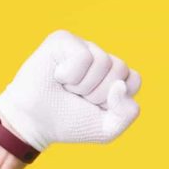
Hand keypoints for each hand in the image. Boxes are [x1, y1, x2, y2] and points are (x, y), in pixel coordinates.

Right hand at [0, 29, 141, 151]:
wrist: (34, 122)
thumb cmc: (70, 122)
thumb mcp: (107, 128)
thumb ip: (127, 113)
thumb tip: (120, 84)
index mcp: (113, 75)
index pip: (134, 80)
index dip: (114, 100)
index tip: (95, 106)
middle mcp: (100, 57)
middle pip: (120, 69)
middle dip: (98, 94)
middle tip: (78, 97)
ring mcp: (82, 46)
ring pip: (103, 62)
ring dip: (83, 85)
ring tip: (67, 88)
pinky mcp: (63, 39)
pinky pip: (84, 57)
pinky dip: (71, 75)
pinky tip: (58, 76)